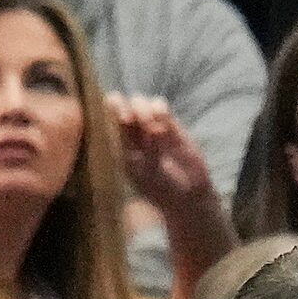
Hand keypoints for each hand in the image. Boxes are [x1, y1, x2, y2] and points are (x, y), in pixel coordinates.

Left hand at [109, 93, 217, 221]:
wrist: (187, 195)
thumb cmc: (161, 188)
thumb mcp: (147, 172)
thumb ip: (143, 148)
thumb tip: (139, 122)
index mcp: (120, 146)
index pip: (110, 119)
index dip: (112, 109)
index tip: (119, 112)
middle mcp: (133, 134)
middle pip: (125, 106)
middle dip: (129, 108)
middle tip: (131, 118)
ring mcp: (152, 128)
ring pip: (142, 103)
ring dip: (144, 108)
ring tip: (153, 127)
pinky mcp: (170, 126)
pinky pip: (160, 107)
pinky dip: (160, 108)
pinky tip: (163, 118)